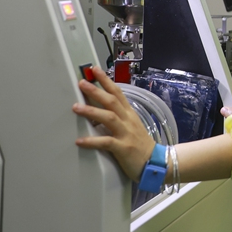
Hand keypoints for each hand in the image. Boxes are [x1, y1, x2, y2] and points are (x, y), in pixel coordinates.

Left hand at [73, 67, 155, 181]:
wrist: (156, 162)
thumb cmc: (140, 145)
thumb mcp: (130, 127)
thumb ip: (117, 118)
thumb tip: (96, 113)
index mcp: (129, 114)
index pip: (117, 92)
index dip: (106, 81)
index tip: (95, 70)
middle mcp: (128, 120)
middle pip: (112, 101)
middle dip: (96, 91)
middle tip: (82, 82)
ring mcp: (126, 133)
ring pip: (108, 118)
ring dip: (91, 111)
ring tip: (76, 107)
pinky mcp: (123, 148)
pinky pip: (106, 142)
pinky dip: (92, 141)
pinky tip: (80, 140)